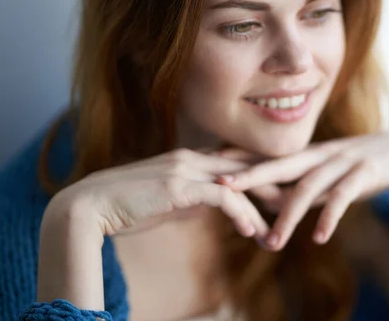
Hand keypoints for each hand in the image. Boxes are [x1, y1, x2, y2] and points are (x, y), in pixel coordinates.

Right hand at [48, 148, 270, 238]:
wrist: (92, 205)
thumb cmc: (130, 205)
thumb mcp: (171, 201)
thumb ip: (196, 199)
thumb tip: (217, 206)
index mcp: (192, 158)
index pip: (237, 162)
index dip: (261, 175)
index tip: (281, 193)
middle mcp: (192, 157)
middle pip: (245, 167)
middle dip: (273, 185)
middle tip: (297, 202)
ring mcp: (186, 168)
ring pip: (238, 181)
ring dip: (261, 206)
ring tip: (278, 228)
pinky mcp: (178, 186)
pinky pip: (221, 196)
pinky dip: (240, 213)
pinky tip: (250, 230)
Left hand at [216, 132, 388, 249]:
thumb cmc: (366, 164)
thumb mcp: (332, 174)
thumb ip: (304, 186)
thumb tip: (271, 203)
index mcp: (312, 155)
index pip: (272, 158)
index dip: (243, 161)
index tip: (211, 166)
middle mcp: (323, 155)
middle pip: (282, 163)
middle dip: (252, 175)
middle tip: (223, 188)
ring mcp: (344, 161)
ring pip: (310, 185)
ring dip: (290, 214)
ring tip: (273, 242)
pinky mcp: (367, 171)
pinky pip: (345, 195)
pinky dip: (330, 216)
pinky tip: (319, 237)